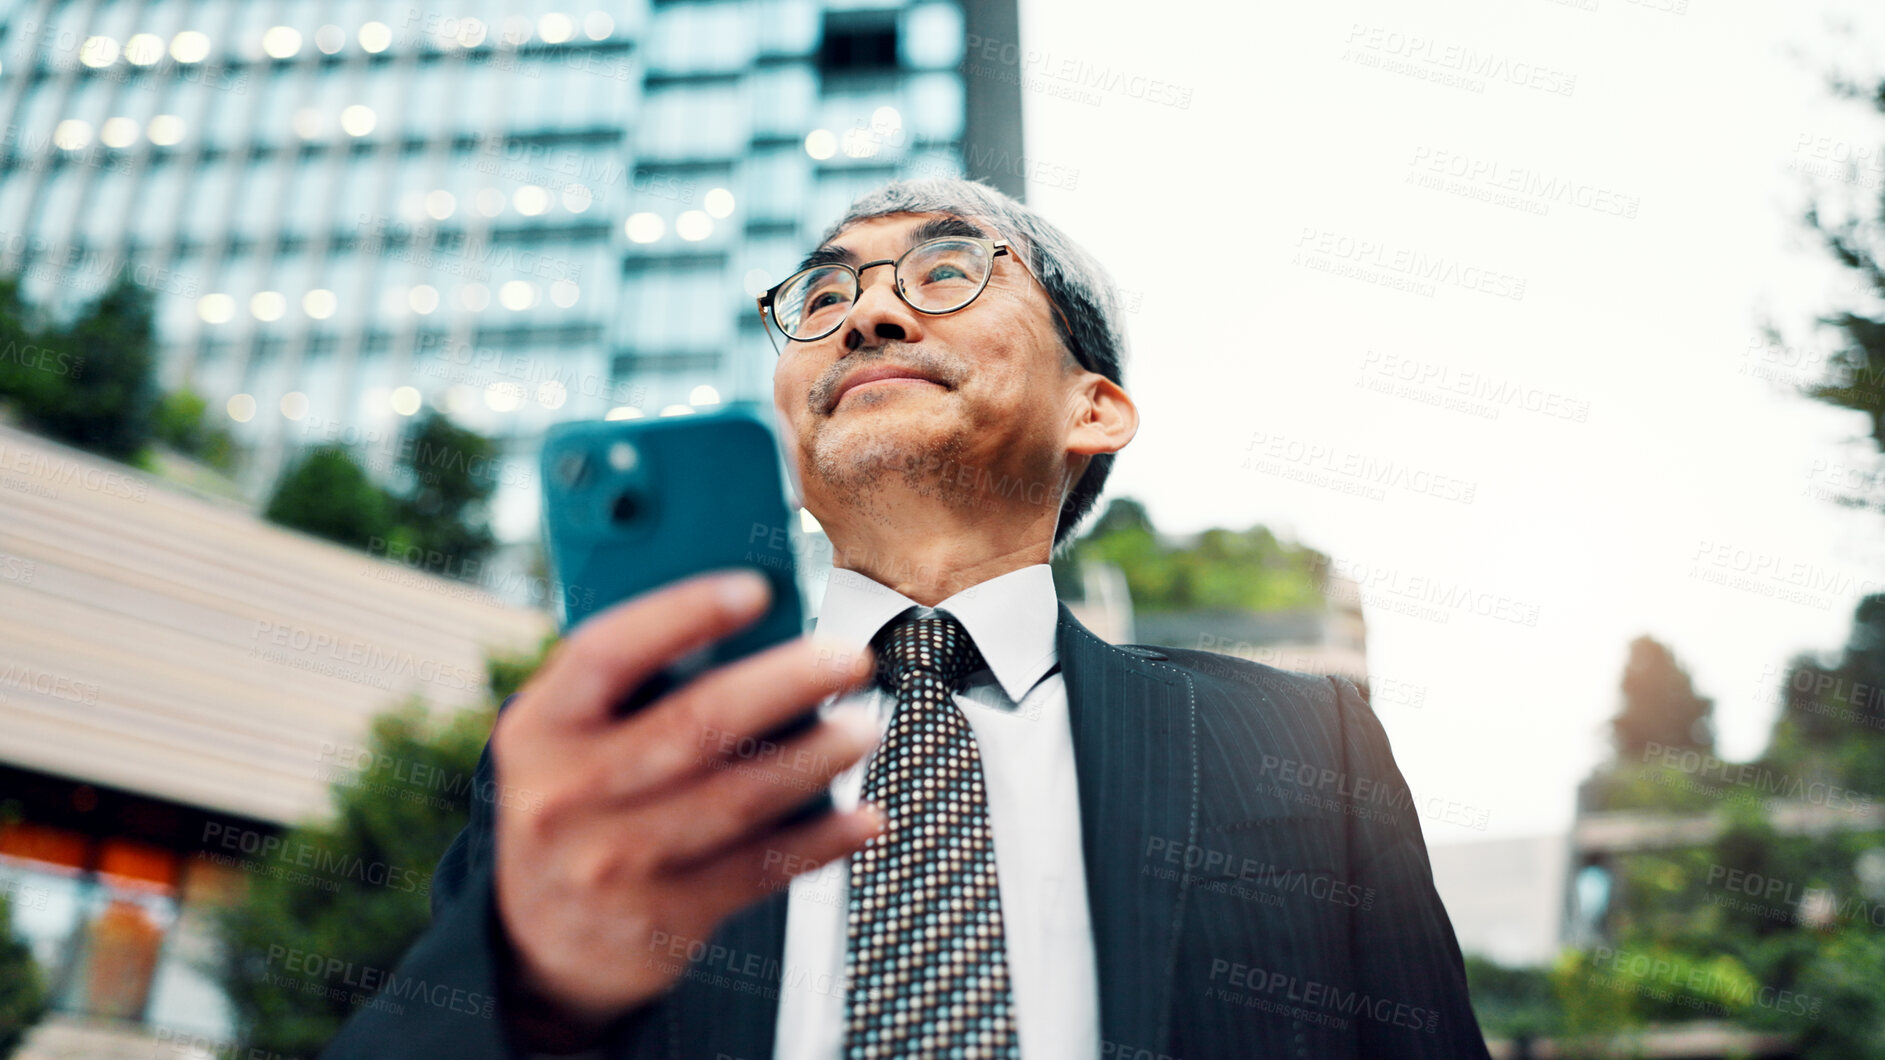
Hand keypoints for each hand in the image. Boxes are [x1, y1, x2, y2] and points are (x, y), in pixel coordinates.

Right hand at [489, 570, 881, 1049]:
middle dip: (787, 683)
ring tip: (864, 726)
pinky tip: (862, 817)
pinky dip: (822, 841)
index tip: (757, 588)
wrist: (540, 940)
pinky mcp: (665, 916)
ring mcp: (615, 863)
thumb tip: (751, 619)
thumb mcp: (566, 735)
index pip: (608, 653)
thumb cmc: (575, 799)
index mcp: (541, 727)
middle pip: (696, 725)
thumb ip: (629, 680)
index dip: (684, 613)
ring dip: (817, 758)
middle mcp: (568, 795)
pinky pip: (760, 870)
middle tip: (850, 658)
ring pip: (739, 799)